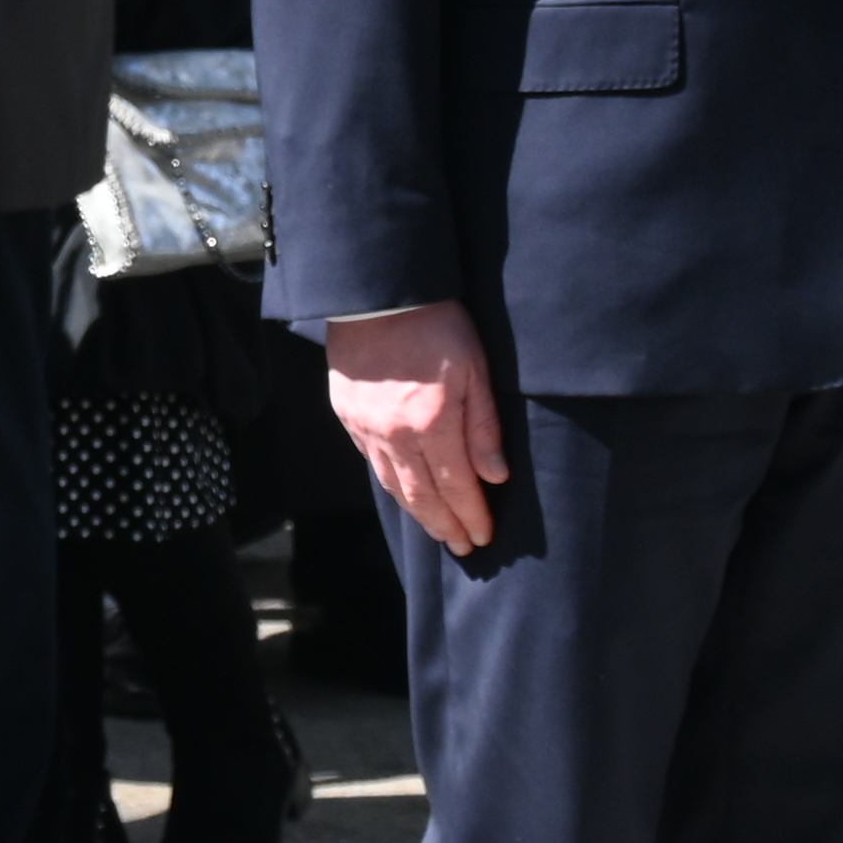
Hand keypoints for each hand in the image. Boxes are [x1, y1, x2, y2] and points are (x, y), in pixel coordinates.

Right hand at [328, 300, 509, 555]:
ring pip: (394, 486)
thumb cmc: (435, 325)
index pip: (457, 485)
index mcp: (433, 423)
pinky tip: (403, 494)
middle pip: (423, 496)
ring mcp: (367, 428)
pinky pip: (372, 464)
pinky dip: (391, 486)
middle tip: (462, 547)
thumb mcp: (474, 368)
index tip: (483, 536)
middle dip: (445, 525)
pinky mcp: (348, 417)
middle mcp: (396, 435)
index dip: (471, 514)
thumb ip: (483, 425)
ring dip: (418, 514)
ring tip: (437, 531)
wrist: (376, 295)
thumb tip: (495, 476)